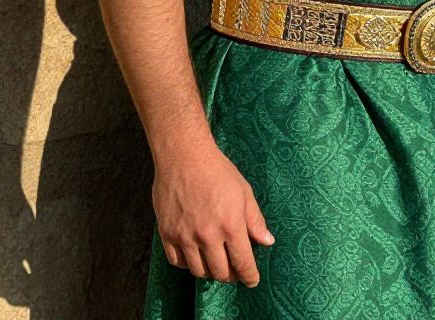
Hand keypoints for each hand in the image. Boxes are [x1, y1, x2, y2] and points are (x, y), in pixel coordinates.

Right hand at [152, 142, 274, 286]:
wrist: (184, 156)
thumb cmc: (217, 170)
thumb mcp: (244, 191)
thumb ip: (255, 220)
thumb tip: (267, 241)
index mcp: (231, 225)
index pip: (243, 263)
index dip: (250, 276)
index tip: (252, 280)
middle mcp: (208, 235)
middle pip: (221, 272)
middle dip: (231, 275)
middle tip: (234, 270)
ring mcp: (185, 236)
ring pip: (199, 271)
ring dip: (210, 271)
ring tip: (215, 262)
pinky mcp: (167, 233)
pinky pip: (177, 262)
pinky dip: (187, 264)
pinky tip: (194, 255)